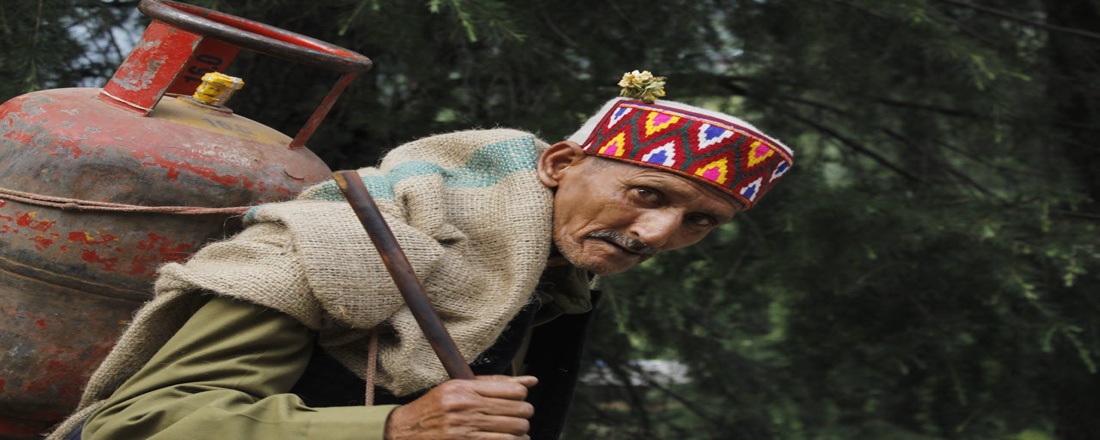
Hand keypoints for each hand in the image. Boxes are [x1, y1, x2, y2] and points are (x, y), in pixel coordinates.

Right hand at [384, 375, 537, 438]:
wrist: (406, 431)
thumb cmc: (435, 408)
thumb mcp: (458, 387)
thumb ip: (495, 384)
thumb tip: (531, 381)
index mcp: (465, 388)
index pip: (513, 390)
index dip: (521, 396)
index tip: (518, 400)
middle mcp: (466, 407)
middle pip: (518, 410)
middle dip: (524, 415)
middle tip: (521, 417)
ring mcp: (465, 430)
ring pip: (514, 430)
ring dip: (521, 432)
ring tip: (519, 431)